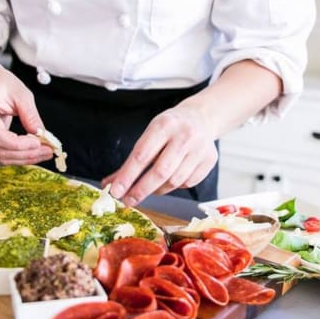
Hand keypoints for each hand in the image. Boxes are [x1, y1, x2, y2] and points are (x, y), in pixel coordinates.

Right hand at [0, 65, 52, 163]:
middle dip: (27, 153)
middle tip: (47, 150)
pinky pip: (1, 154)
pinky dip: (19, 156)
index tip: (37, 142)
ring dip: (25, 158)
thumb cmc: (1, 84)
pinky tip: (33, 153)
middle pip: (0, 150)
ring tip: (44, 152)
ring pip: (1, 156)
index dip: (18, 144)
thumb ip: (30, 115)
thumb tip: (40, 134)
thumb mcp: (22, 95)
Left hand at [103, 106, 217, 205]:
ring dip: (157, 190)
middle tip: (128, 200)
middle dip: (141, 190)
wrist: (201, 118)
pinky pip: (187, 183)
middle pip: (160, 171)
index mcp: (164, 125)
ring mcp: (199, 148)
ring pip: (174, 181)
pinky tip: (169, 179)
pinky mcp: (209, 160)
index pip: (142, 155)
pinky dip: (174, 187)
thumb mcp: (149, 135)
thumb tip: (111, 184)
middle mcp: (184, 136)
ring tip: (148, 188)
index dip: (127, 176)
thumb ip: (131, 161)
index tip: (116, 191)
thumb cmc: (169, 128)